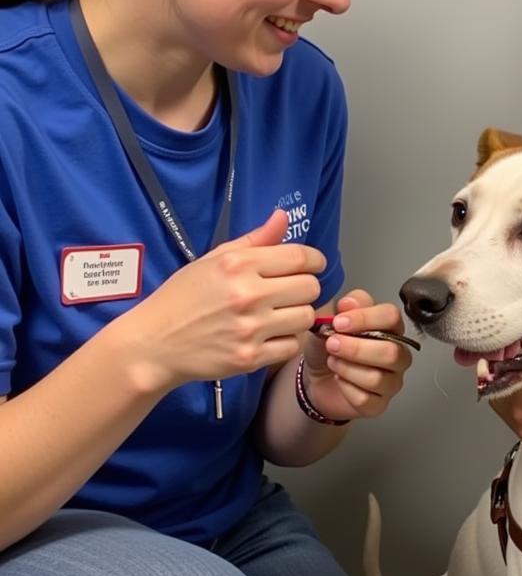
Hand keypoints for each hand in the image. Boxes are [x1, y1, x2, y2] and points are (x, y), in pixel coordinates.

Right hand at [117, 210, 325, 392]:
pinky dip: (286, 340)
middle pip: (310, 287)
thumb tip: (283, 217)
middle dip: (305, 287)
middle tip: (290, 291)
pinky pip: (292, 346)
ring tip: (279, 314)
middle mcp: (247, 295)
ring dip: (298, 314)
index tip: (313, 264)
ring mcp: (250, 329)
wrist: (153, 344)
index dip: (315, 259)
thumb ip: (254, 240)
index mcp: (239, 265)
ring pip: (306, 317)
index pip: (300, 257)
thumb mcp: (214, 259)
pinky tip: (269, 335)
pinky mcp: (250, 358)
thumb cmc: (183, 297)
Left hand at [302, 291, 413, 420]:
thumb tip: (349, 303)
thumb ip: (345, 307)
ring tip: (333, 361)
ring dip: (348, 369)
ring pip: (378, 378)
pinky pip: (367, 399)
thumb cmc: (329, 347)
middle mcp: (397, 354)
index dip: (365, 318)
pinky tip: (339, 380)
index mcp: (390, 328)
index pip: (391, 317)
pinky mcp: (379, 404)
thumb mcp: (332, 320)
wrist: (316, 376)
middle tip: (332, 344)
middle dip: (356, 348)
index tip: (339, 322)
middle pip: (390, 351)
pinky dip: (346, 388)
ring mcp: (391, 381)